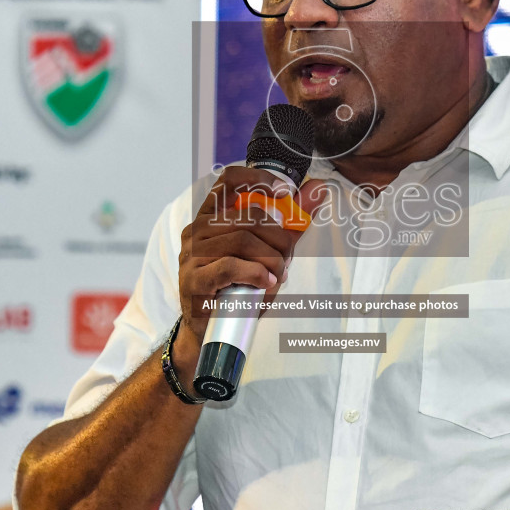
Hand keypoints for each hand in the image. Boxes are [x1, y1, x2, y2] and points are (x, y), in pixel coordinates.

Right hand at [174, 166, 324, 372]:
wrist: (209, 330)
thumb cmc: (237, 287)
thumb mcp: (268, 250)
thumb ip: (291, 220)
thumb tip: (317, 187)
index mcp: (212, 216)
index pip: (230, 180)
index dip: (259, 179)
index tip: (284, 193)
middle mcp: (197, 229)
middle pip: (248, 215)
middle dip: (279, 237)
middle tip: (287, 258)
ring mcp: (192, 254)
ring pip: (243, 240)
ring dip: (271, 259)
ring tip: (277, 275)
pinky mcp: (193, 278)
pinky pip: (230, 266)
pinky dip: (255, 273)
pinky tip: (266, 281)